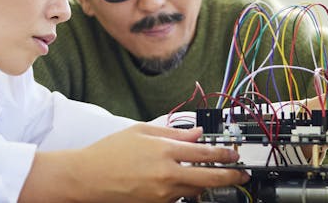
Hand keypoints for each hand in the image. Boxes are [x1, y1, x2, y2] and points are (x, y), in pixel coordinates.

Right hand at [21, 123, 248, 201]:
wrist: (87, 178)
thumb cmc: (109, 153)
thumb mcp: (140, 132)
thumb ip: (172, 132)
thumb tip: (196, 133)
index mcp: (165, 150)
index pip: (206, 152)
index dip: (226, 154)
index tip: (235, 154)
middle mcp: (167, 173)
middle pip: (210, 177)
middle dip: (231, 176)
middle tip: (241, 174)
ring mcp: (163, 193)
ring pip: (196, 190)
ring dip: (206, 183)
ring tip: (210, 176)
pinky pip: (179, 198)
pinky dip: (185, 190)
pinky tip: (183, 183)